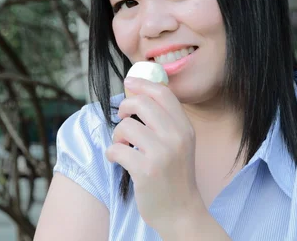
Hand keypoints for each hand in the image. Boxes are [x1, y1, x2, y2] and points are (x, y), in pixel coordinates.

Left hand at [105, 77, 203, 233]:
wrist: (182, 213)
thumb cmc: (175, 176)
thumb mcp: (180, 144)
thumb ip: (165, 121)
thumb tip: (139, 93)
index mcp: (185, 128)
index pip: (163, 93)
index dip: (142, 84)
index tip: (128, 82)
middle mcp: (176, 138)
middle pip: (141, 103)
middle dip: (124, 108)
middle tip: (122, 119)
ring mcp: (162, 154)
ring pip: (125, 126)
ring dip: (117, 135)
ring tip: (122, 146)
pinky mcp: (146, 171)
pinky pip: (116, 149)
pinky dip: (112, 153)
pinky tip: (117, 160)